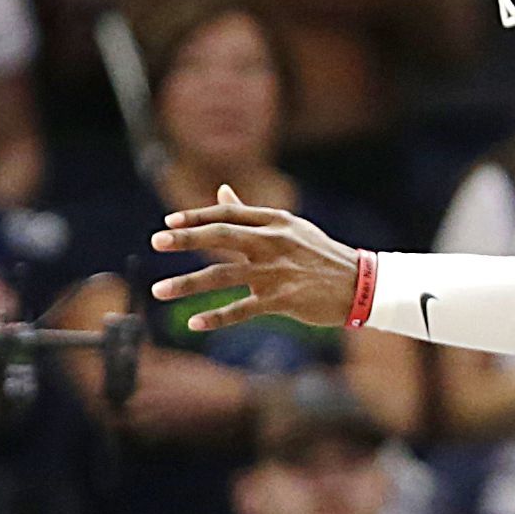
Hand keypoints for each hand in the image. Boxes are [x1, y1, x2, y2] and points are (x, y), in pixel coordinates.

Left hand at [150, 184, 364, 330]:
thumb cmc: (319, 254)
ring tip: (158, 290)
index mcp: (276, 221)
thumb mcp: (290, 227)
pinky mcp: (282, 299)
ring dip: (187, 284)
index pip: (229, 213)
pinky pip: (242, 309)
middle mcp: (274, 242)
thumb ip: (252, 213)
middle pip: (221, 236)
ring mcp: (277, 271)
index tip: (168, 222)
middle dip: (185, 239)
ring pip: (223, 275)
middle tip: (156, 242)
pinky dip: (216, 317)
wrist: (358, 283)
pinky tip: (194, 323)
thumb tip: (222, 190)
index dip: (197, 216)